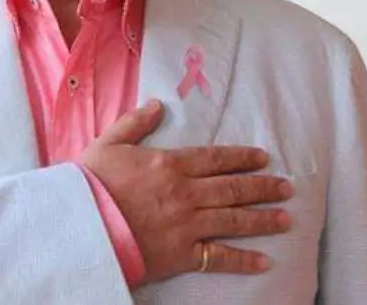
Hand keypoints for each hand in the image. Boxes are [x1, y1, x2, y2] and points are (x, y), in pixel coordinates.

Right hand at [80, 100, 293, 285]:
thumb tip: (157, 104)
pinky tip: (265, 262)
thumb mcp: (108, 144)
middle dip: (263, 187)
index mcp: (169, 164)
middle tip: (287, 187)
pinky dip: (244, 260)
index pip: (215, 158)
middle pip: (233, 188)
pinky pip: (220, 258)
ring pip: (234, 219)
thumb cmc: (90, 184)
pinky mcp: (182, 254)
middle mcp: (185, 192)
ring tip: (287, 218)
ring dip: (263, 219)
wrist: (80, 226)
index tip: (263, 158)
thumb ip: (135, 123)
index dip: (241, 158)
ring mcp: (187, 224)